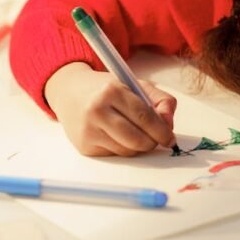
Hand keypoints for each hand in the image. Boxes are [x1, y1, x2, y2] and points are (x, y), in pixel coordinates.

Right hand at [44, 62, 176, 156]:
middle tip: (157, 139)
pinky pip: (114, 155)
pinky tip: (118, 136)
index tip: (170, 138)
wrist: (70, 92)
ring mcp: (88, 130)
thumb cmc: (107, 89)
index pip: (144, 117)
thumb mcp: (134, 84)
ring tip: (136, 134)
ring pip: (126, 151)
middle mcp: (97, 110)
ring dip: (138, 147)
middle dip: (152, 143)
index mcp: (112, 91)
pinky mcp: (84, 146)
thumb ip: (160, 100)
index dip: (161, 130)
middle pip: (136, 139)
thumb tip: (169, 124)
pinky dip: (122, 149)